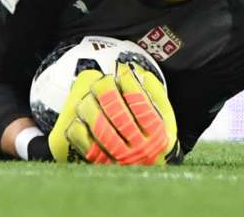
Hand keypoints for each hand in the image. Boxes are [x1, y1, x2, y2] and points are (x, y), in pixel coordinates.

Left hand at [49, 61, 177, 165]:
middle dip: (106, 90)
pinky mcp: (100, 163)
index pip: (140, 103)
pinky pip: (83, 140)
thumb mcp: (165, 119)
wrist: (145, 173)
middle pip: (116, 112)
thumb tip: (141, 73)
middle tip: (103, 81)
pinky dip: (78, 124)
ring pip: (97, 124)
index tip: (123, 71)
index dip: (129, 83)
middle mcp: (139, 148)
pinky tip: (81, 117)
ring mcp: (118, 157)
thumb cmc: (153, 138)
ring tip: (90, 96)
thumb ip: (157, 95)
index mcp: (156, 134)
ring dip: (90, 104)